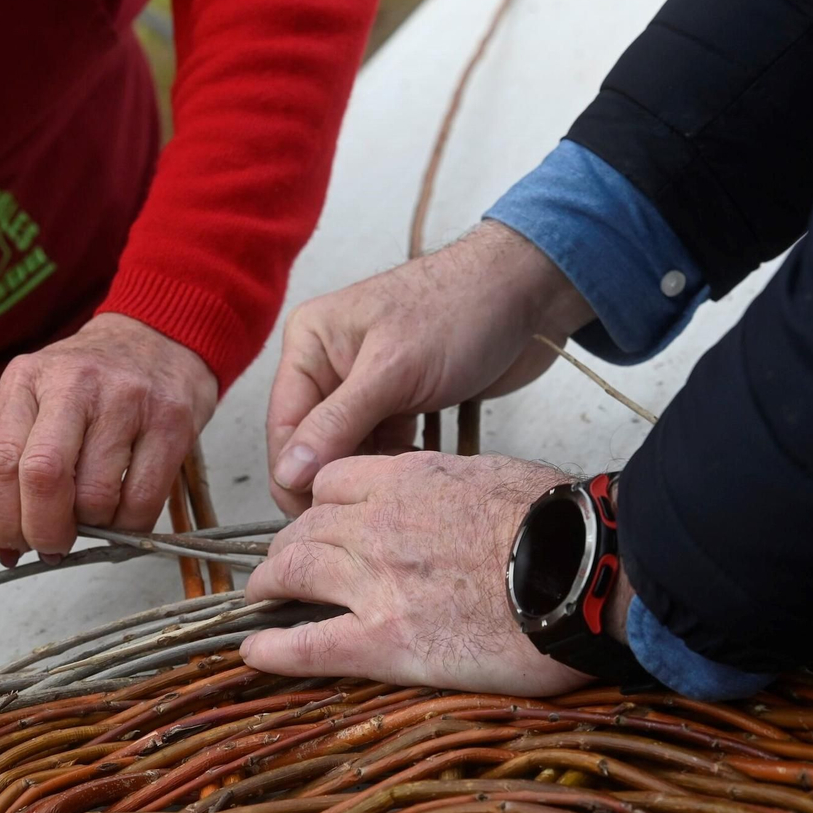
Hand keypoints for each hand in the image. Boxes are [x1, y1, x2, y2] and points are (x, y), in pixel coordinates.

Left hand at [0, 313, 216, 562]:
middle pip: (43, 478)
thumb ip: (18, 456)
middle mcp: (74, 383)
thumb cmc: (93, 383)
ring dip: (91, 529)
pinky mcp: (171, 422)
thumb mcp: (39, 398)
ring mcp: (127, 400)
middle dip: (44, 531)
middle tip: (52, 547)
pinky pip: (143, 501)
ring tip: (94, 519)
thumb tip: (9, 541)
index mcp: (28, 379)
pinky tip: (122, 517)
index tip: (10, 546)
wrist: (160, 338)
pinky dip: (128, 528)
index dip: (1, 520)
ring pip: (96, 498)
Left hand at [243, 452, 596, 695]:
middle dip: (287, 546)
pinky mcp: (385, 640)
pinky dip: (272, 649)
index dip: (321, 502)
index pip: (335, 482)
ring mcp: (376, 582)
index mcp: (409, 479)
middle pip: (306, 527)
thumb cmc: (564, 526)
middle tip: (282, 566)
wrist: (586, 573)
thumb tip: (453, 499)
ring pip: (294, 573)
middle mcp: (378, 523)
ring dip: (269, 585)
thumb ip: (455, 486)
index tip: (321, 519)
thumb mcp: (500, 478)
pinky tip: (253, 652)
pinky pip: (308, 645)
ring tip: (261, 598)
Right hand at [267, 220, 594, 514]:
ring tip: (391, 501)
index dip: (293, 476)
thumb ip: (338, 423)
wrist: (528, 292)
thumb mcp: (392, 369)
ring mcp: (365, 385)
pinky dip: (393, 467)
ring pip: (349, 449)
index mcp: (309, 343)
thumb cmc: (460, 309)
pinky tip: (412, 484)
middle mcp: (330, 364)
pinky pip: (382, 446)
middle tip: (358, 518)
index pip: (284, 425)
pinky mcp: (400, 401)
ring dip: (366, 475)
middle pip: (313, 442)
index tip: (314, 520)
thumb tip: (288, 473)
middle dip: (332, 478)